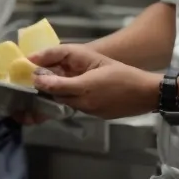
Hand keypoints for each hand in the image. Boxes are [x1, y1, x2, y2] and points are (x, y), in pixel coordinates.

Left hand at [29, 45, 158, 118]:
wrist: (145, 93)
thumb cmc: (123, 73)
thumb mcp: (98, 62)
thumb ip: (74, 63)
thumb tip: (52, 68)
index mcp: (85, 87)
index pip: (55, 86)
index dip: (42, 82)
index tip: (32, 76)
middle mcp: (84, 102)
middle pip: (57, 98)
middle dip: (48, 90)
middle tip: (38, 81)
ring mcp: (90, 112)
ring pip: (67, 104)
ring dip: (60, 96)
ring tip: (55, 85)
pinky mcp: (95, 116)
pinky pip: (78, 108)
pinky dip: (73, 100)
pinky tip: (75, 92)